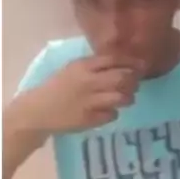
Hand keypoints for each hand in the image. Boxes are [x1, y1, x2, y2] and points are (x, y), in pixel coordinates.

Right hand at [19, 53, 143, 133]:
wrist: (38, 111)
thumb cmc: (56, 87)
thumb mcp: (72, 69)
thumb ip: (94, 65)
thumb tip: (121, 63)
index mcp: (83, 66)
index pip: (114, 59)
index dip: (131, 62)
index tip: (141, 65)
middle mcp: (89, 82)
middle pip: (122, 78)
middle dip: (134, 80)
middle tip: (136, 83)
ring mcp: (90, 101)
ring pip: (122, 97)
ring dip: (128, 97)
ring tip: (126, 98)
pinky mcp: (90, 119)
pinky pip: (112, 114)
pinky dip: (114, 112)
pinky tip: (108, 110)